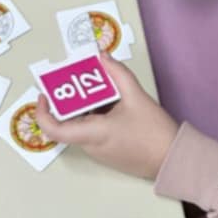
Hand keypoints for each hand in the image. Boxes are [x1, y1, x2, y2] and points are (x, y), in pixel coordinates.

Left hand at [35, 56, 179, 180]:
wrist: (175, 160)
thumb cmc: (155, 134)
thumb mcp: (136, 96)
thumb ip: (117, 73)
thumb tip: (102, 58)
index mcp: (92, 134)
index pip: (54, 129)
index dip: (42, 112)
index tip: (44, 96)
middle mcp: (91, 145)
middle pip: (69, 121)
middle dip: (71, 98)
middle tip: (79, 78)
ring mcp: (100, 151)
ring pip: (83, 125)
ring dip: (87, 105)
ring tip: (99, 85)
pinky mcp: (109, 152)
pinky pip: (94, 131)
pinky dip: (98, 114)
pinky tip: (112, 101)